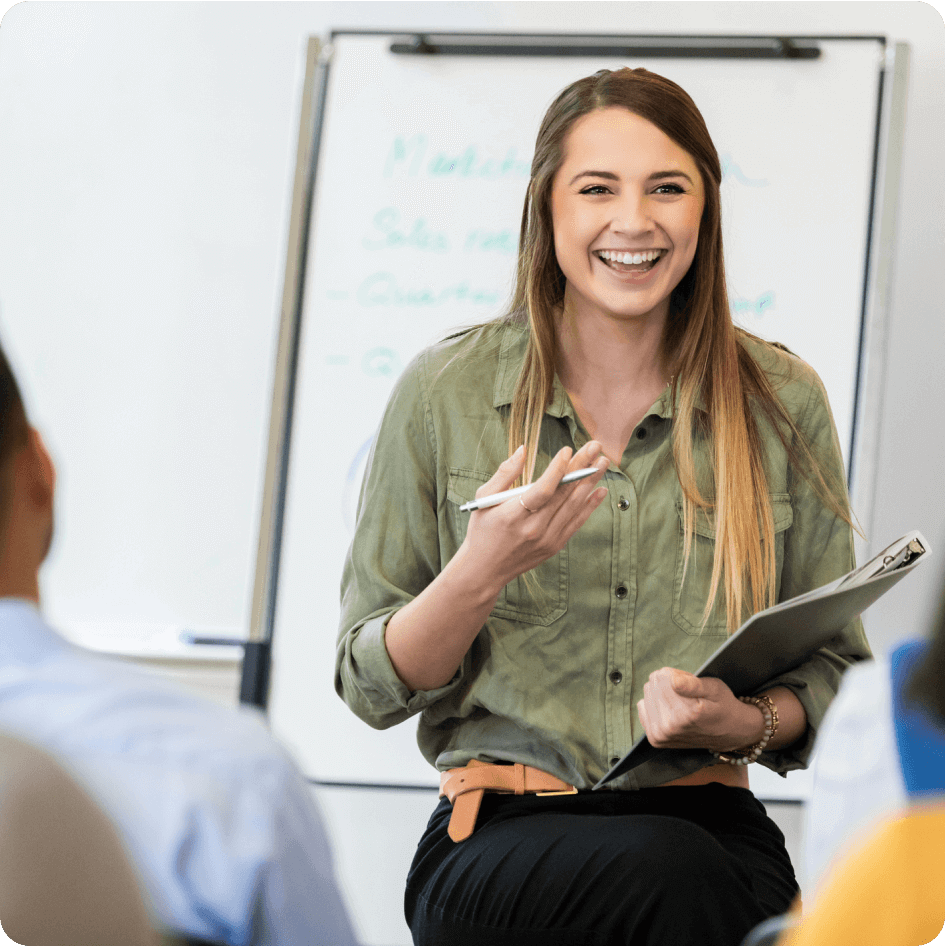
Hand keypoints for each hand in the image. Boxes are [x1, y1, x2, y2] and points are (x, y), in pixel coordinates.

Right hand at [460, 441, 608, 595]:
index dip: (557, 470)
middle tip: (595, 447)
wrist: (485, 569)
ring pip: (574, 506)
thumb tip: (522, 450)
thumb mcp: (484, 499)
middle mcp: (534, 529)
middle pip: (563, 494)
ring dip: (590, 482)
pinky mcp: (554, 546)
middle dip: (581, 468)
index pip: (542, 490)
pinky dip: (590, 505)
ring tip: (603, 462)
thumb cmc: (482, 530)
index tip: (568, 450)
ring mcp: (547, 539)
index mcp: (513, 515)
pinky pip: (576, 522)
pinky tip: (600, 489)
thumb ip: (504, 473)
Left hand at [637, 669, 764, 752]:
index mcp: (685, 714)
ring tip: (682, 702)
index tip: (691, 683)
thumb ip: (692, 684)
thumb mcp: (715, 689)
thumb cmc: (723, 706)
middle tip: (688, 694)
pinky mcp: (655, 738)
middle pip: (653, 684)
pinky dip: (656, 705)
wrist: (730, 732)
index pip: (662, 676)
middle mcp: (669, 727)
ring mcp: (660, 735)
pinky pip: (643, 707)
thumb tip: (671, 679)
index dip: (677, 675)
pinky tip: (671, 710)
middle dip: (669, 684)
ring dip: (663, 694)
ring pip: (647, 694)